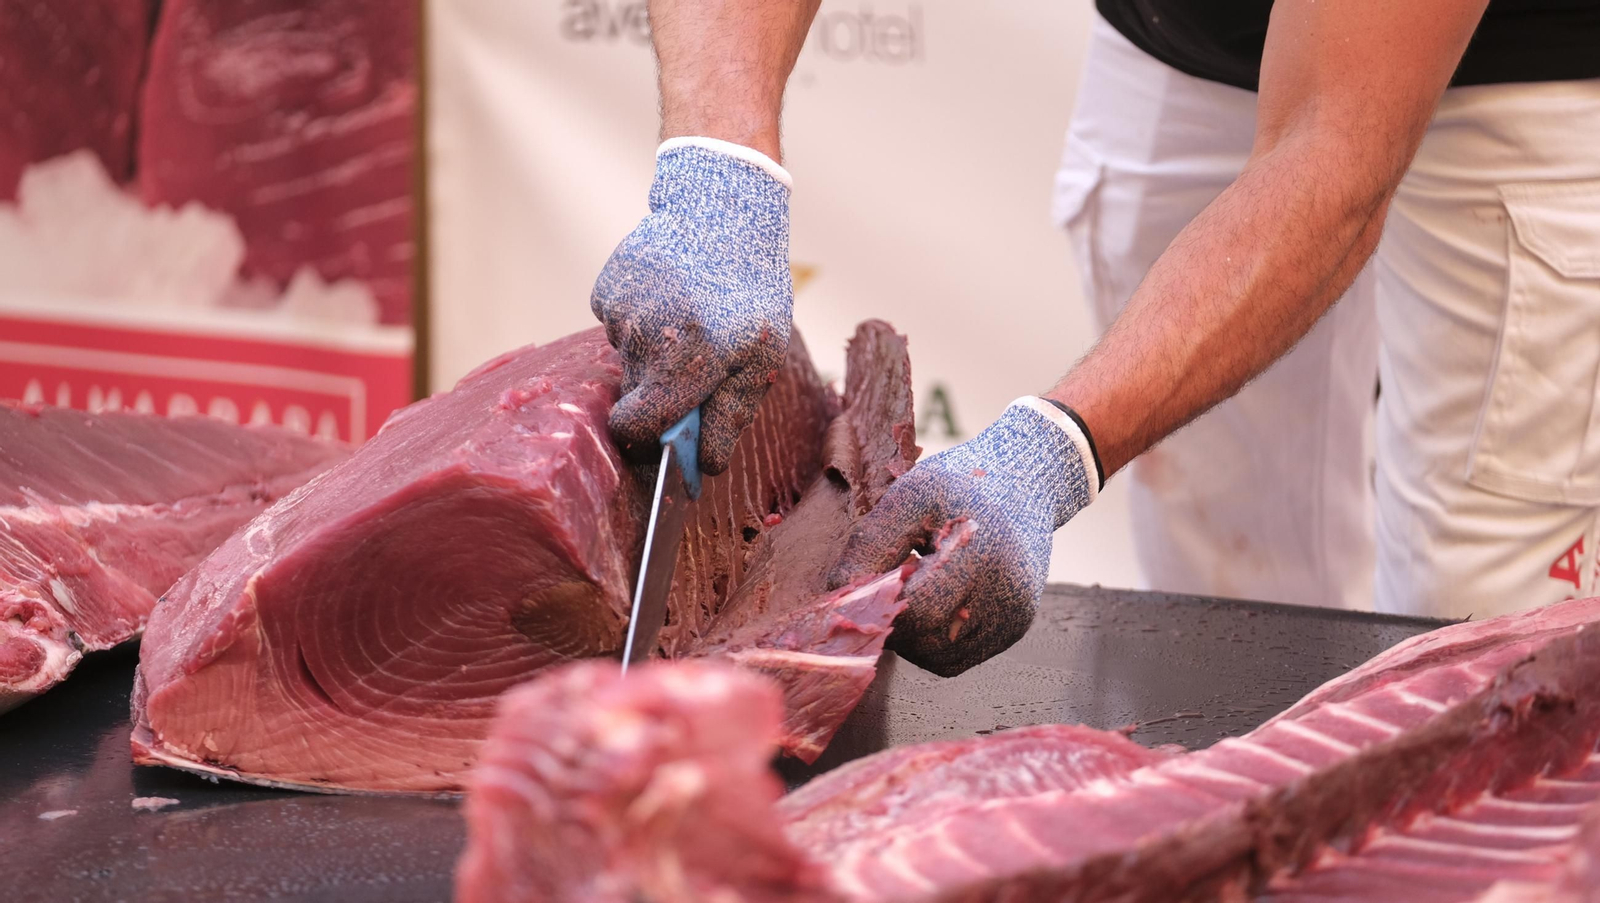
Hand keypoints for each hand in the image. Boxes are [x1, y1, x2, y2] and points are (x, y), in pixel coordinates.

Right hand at [592, 139, 793, 474]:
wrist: (720, 211)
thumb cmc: (750, 290)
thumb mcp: (760, 358)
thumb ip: (730, 416)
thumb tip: (705, 466)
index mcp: (683, 365)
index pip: (635, 428)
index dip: (647, 438)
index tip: (663, 434)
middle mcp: (643, 342)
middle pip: (634, 395)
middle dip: (660, 391)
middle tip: (696, 363)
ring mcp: (619, 314)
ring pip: (627, 359)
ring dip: (653, 352)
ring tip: (690, 318)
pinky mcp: (607, 291)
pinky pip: (618, 325)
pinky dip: (640, 321)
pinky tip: (668, 297)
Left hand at [828, 399, 1100, 675]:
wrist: (1025, 481)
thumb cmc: (958, 485)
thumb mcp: (909, 495)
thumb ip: (869, 545)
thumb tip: (838, 600)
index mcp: (982, 554)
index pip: (916, 611)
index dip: (878, 603)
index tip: (865, 580)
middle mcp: (1007, 594)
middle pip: (924, 641)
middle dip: (892, 618)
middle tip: (890, 579)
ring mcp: (1015, 618)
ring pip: (936, 658)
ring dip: (910, 632)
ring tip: (916, 584)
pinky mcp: (1014, 630)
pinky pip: (955, 658)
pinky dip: (932, 638)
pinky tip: (936, 598)